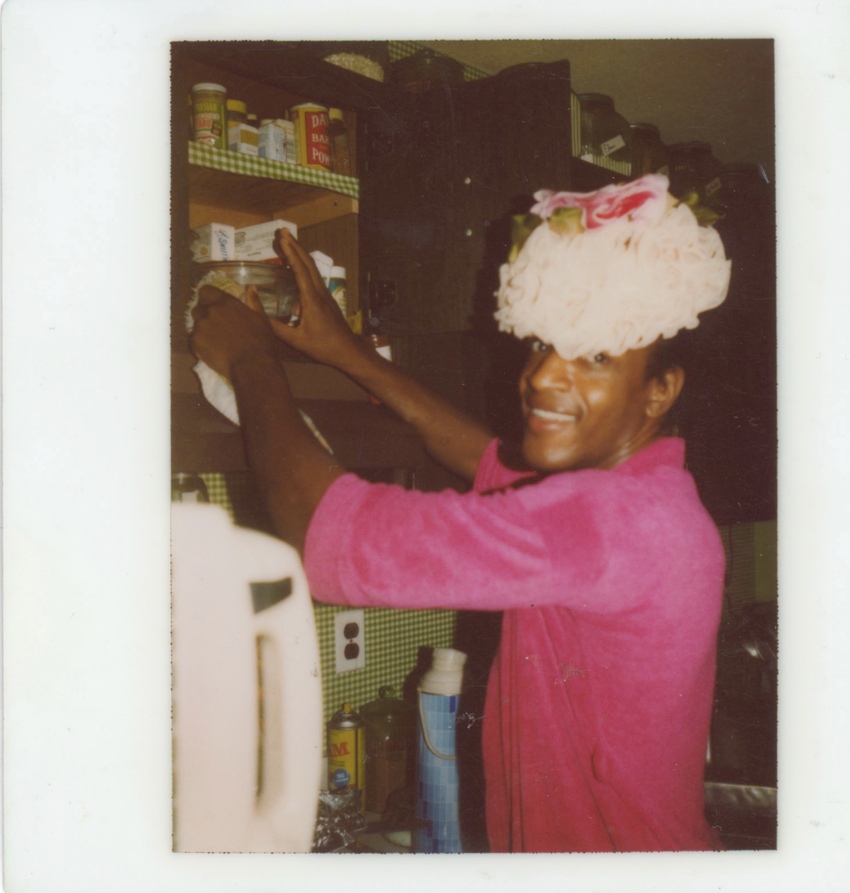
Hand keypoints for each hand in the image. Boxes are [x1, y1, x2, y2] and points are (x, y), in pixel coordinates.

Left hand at [190, 284, 278, 378]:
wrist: (252, 366)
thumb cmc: (261, 342)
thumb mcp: (262, 319)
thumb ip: (253, 302)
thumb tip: (251, 287)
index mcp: (225, 302)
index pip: (205, 291)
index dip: (209, 298)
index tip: (215, 305)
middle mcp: (209, 311)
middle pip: (198, 308)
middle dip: (205, 314)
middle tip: (217, 326)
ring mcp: (200, 327)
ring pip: (195, 325)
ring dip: (203, 329)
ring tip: (216, 341)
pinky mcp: (195, 344)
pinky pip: (194, 340)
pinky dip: (201, 344)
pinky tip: (214, 351)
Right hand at [267, 228, 365, 367]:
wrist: (348, 351)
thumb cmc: (323, 347)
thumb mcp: (296, 340)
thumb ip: (275, 328)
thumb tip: (256, 315)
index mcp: (312, 299)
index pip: (300, 270)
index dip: (290, 253)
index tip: (282, 238)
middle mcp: (320, 292)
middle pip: (308, 263)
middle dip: (295, 246)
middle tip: (282, 232)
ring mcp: (325, 294)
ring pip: (312, 268)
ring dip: (300, 253)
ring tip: (288, 242)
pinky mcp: (327, 299)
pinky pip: (314, 276)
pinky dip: (304, 265)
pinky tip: (298, 266)